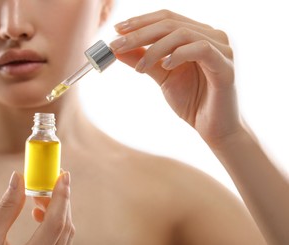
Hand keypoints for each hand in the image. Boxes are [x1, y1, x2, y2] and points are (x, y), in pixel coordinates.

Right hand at [0, 171, 73, 244]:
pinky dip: (54, 225)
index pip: (55, 226)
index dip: (61, 197)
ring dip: (58, 212)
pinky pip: (60, 244)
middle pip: (64, 230)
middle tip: (47, 181)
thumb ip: (6, 208)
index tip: (63, 175)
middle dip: (60, 201)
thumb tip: (18, 177)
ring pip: (65, 237)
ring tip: (39, 196)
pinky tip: (39, 214)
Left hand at [110, 10, 240, 146]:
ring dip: (154, 49)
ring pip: (182, 34)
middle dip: (139, 33)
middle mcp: (211, 35)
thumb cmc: (191, 101)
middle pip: (170, 23)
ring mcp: (221, 49)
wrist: (213, 129)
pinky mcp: (225, 66)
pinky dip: (179, 55)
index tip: (116, 30)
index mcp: (196, 34)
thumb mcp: (162, 76)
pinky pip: (201, 49)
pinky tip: (165, 66)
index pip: (166, 18)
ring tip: (139, 68)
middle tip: (117, 44)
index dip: (140, 21)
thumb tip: (117, 49)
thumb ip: (143, 60)